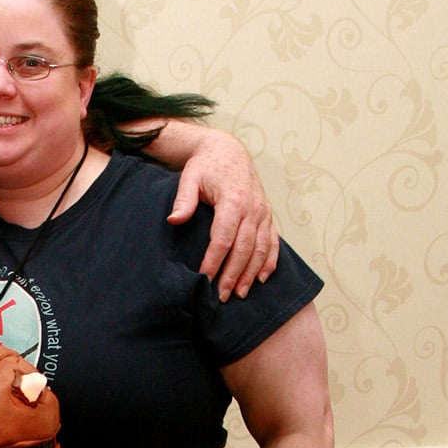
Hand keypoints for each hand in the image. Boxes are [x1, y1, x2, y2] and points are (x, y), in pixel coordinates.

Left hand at [168, 131, 279, 300]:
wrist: (227, 151)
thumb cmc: (205, 166)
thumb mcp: (189, 177)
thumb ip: (183, 199)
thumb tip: (174, 220)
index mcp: (233, 200)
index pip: (223, 238)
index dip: (214, 260)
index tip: (204, 278)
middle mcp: (252, 208)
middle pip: (244, 248)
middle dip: (233, 274)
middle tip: (222, 296)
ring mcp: (262, 212)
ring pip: (261, 248)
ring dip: (251, 273)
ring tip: (240, 294)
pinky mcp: (267, 215)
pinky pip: (273, 241)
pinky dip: (270, 261)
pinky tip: (261, 278)